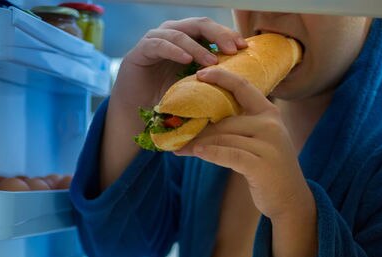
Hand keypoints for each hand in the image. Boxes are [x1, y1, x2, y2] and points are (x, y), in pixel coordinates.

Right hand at [113, 19, 246, 110]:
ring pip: (180, 33)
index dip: (228, 34)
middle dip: (218, 35)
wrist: (137, 107)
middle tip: (232, 50)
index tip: (244, 47)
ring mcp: (156, 39)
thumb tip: (241, 80)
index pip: (211, 29)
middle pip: (199, 24)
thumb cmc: (167, 95)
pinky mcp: (142, 50)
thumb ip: (212, 77)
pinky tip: (185, 60)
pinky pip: (159, 44)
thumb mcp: (194, 85)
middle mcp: (173, 33)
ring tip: (211, 61)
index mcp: (188, 38)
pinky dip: (174, 50)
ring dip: (198, 47)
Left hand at [176, 66, 318, 256]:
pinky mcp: (261, 165)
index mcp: (269, 113)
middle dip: (198, 125)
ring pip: (224, 137)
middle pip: (225, 119)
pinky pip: (229, 154)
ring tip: (178, 147)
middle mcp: (270, 124)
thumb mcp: (258, 142)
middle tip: (175, 129)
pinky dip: (211, 153)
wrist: (291, 200)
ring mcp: (268, 144)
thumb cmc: (269, 169)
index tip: (199, 74)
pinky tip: (196, 151)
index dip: (221, 77)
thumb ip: (239, 129)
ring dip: (198, 142)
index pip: (243, 87)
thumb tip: (201, 123)